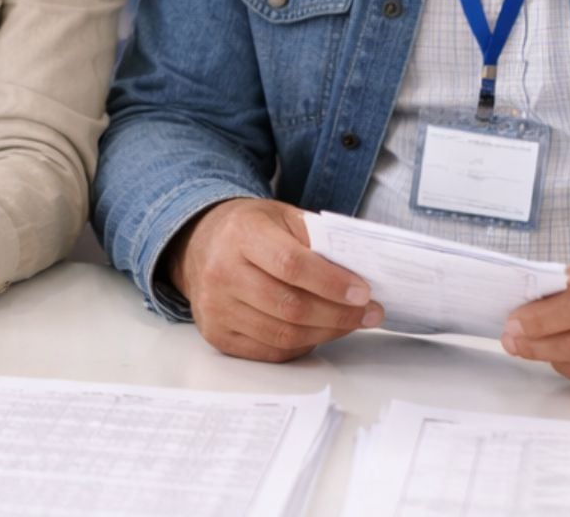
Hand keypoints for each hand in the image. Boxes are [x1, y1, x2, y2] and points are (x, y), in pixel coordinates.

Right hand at [165, 197, 382, 361]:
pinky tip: (317, 331)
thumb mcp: (282, 217)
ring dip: (326, 333)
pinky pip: (270, 351)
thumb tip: (358, 274)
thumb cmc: (250, 230)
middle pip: (290, 306)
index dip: (331, 283)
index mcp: (241, 234)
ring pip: (283, 334)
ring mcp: (215, 307)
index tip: (363, 292)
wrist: (199, 243)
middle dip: (339, 315)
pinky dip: (302, 345)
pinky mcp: (217, 334)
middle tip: (370, 313)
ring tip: (350, 323)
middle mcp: (221, 271)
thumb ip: (317, 240)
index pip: (291, 264)